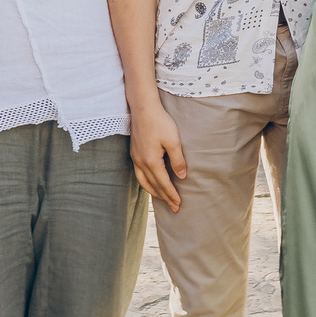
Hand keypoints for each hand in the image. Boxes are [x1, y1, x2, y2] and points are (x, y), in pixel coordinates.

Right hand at [128, 94, 188, 212]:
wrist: (143, 108)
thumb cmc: (160, 122)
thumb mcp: (174, 141)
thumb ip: (178, 160)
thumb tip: (181, 176)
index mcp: (151, 161)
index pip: (163, 184)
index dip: (172, 195)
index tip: (179, 205)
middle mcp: (141, 163)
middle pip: (153, 186)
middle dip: (164, 197)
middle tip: (174, 207)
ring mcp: (135, 158)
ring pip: (143, 182)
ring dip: (154, 192)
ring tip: (163, 198)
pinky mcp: (134, 153)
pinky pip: (139, 174)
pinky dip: (146, 183)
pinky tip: (152, 182)